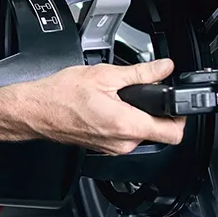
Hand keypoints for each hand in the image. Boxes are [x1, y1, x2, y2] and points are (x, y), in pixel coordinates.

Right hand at [17, 59, 184, 154]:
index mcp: (126, 125)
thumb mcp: (105, 75)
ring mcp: (113, 148)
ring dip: (138, 115)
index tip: (177, 101)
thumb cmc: (61, 95)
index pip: (174, 133)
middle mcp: (123, 143)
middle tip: (143, 91)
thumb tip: (164, 68)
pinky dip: (124, 121)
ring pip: (141, 132)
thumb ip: (141, 73)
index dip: (180, 115)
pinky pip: (126, 136)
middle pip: (159, 132)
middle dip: (156, 111)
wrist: (36, 110)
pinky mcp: (105, 148)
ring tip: (120, 97)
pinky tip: (109, 106)